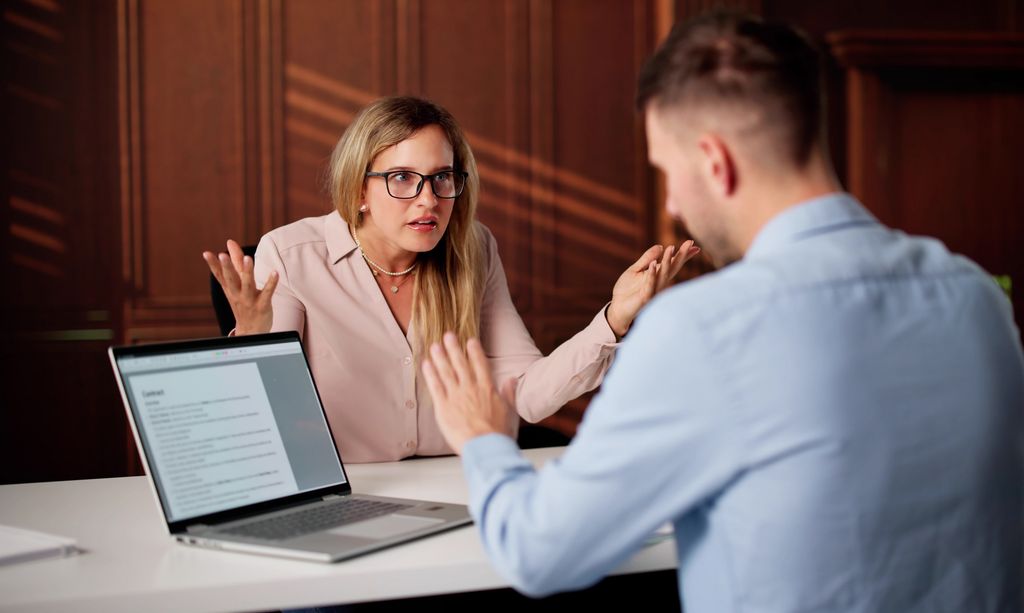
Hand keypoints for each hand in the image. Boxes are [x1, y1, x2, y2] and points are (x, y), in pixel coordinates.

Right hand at [202, 239, 277, 334]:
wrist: (251, 331)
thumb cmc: (244, 302)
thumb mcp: (237, 284)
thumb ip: (236, 262)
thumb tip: (230, 242)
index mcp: (230, 288)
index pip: (220, 276)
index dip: (213, 265)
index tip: (206, 253)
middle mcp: (238, 294)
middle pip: (231, 279)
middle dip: (227, 267)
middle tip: (222, 255)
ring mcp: (250, 300)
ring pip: (247, 285)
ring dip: (247, 272)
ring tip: (247, 258)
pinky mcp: (263, 305)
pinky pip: (267, 293)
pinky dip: (271, 283)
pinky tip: (275, 272)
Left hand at [421, 333, 518, 454]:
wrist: (486, 447)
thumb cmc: (499, 433)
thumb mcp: (510, 411)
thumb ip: (509, 393)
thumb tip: (511, 380)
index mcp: (487, 388)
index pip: (481, 364)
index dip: (475, 351)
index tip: (470, 340)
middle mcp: (471, 388)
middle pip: (460, 363)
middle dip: (454, 348)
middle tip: (448, 335)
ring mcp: (456, 396)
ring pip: (446, 372)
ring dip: (440, 357)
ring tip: (435, 346)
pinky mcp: (443, 407)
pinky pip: (435, 386)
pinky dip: (430, 374)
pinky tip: (426, 364)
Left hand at [606, 240, 700, 337]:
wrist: (617, 308)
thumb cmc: (627, 290)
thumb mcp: (635, 270)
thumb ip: (647, 259)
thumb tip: (661, 246)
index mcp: (658, 276)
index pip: (672, 263)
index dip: (682, 254)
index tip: (692, 243)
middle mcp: (659, 283)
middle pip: (672, 268)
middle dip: (681, 256)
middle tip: (690, 243)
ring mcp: (654, 291)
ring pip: (663, 275)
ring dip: (668, 261)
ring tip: (671, 247)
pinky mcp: (645, 298)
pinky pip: (650, 285)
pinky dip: (652, 274)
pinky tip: (654, 264)